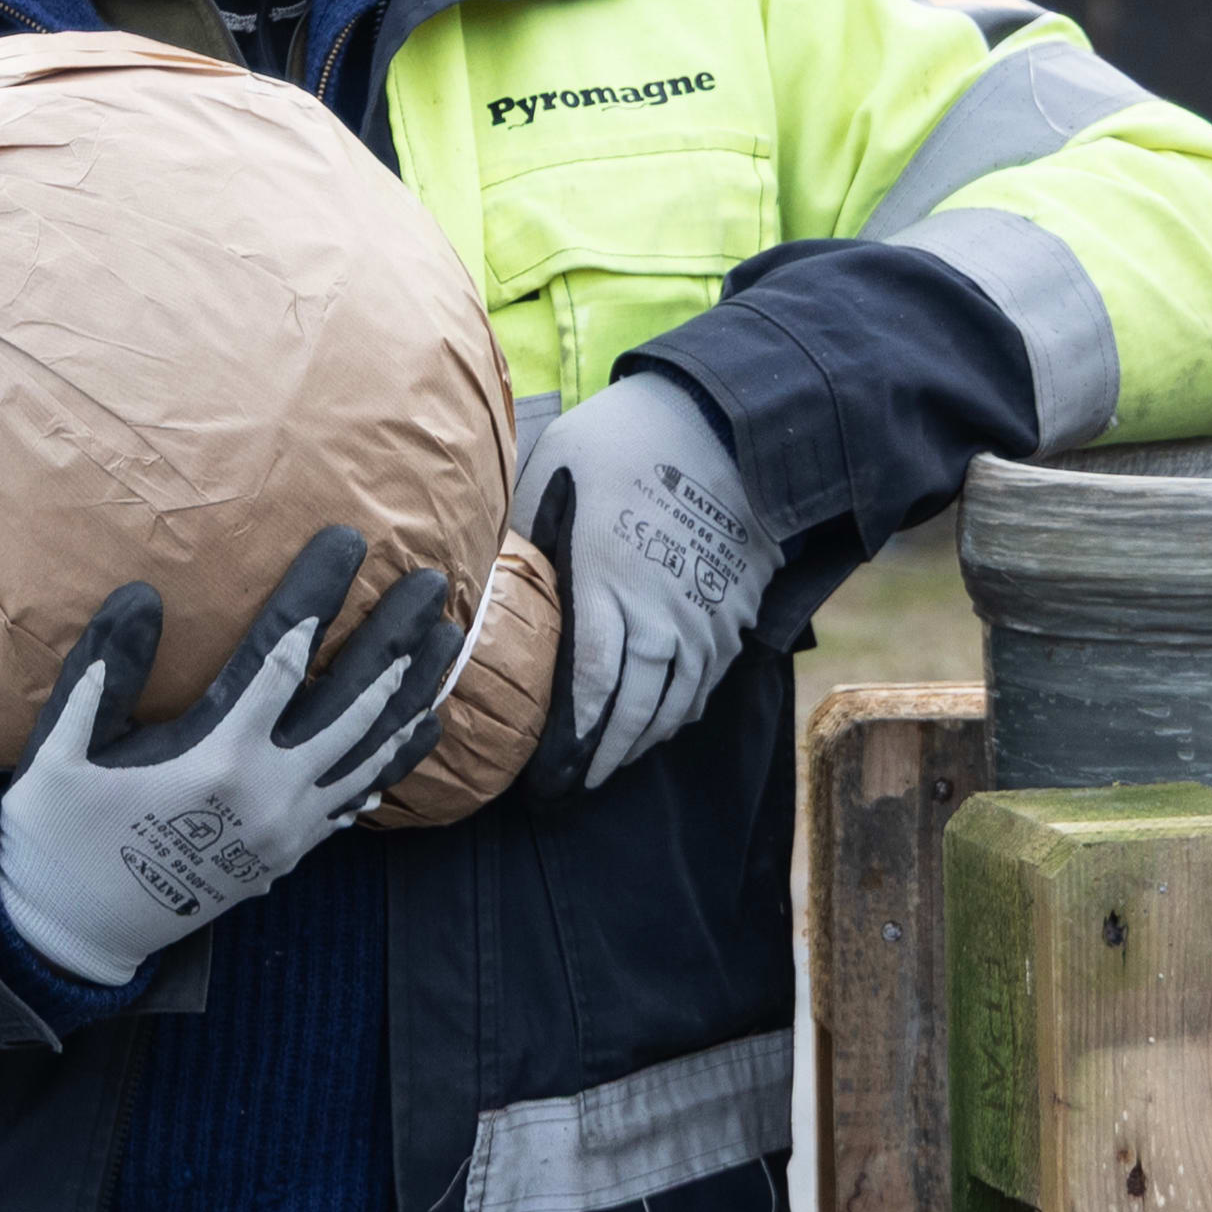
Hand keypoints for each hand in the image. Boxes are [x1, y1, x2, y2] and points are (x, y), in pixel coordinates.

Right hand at [0, 527, 458, 986]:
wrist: (71, 932)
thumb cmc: (55, 832)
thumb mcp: (60, 749)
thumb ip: (102, 669)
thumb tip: (142, 593)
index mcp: (215, 756)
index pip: (282, 656)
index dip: (320, 594)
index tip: (351, 543)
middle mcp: (267, 792)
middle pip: (353, 700)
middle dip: (396, 637)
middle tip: (433, 584)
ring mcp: (285, 828)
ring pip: (370, 751)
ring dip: (413, 694)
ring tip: (449, 644)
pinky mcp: (286, 854)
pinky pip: (356, 799)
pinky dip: (393, 760)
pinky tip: (419, 730)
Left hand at [512, 370, 774, 788]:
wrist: (727, 420)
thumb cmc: (626, 440)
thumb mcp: (552, 473)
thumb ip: (521, 532)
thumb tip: (478, 572)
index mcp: (606, 589)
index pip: (585, 691)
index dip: (565, 744)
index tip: (540, 776)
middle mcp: (659, 620)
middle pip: (629, 714)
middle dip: (598, 760)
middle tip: (568, 791)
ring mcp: (703, 621)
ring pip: (671, 707)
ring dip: (638, 744)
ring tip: (608, 767)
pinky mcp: (733, 612)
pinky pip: (706, 682)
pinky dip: (680, 711)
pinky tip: (661, 723)